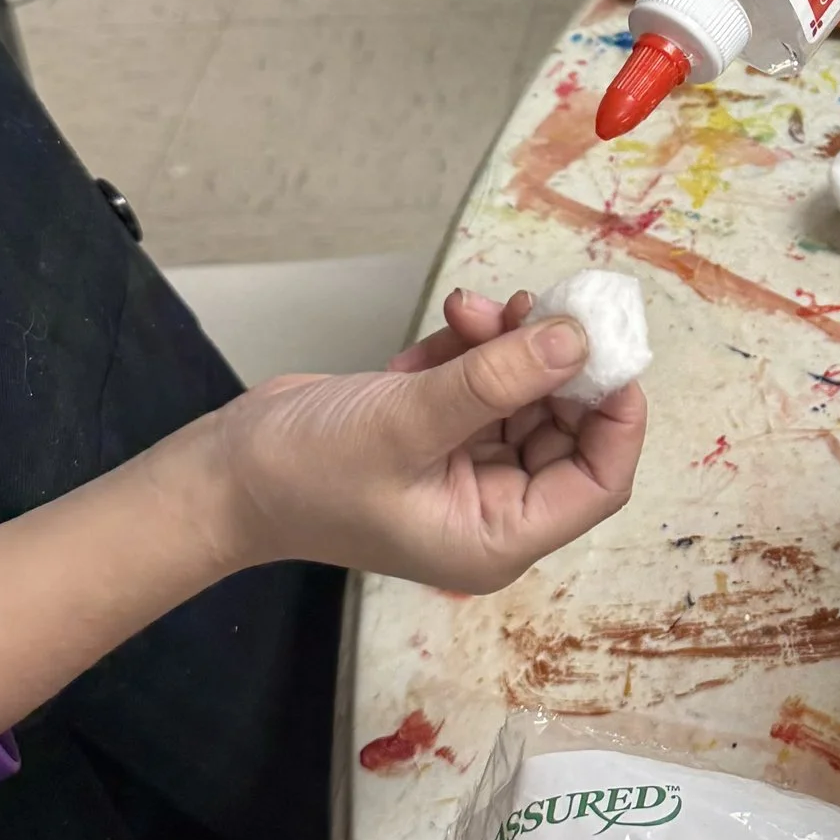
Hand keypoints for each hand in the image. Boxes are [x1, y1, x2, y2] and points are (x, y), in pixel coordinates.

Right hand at [205, 289, 643, 590]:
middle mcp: (491, 509)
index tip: (610, 347)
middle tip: (536, 302)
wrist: (222, 472)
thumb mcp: (408, 421)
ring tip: (475, 304)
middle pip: (567, 431)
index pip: (599, 482)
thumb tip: (578, 340)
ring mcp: (463, 469)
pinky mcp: (436, 433)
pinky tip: (449, 321)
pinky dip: (475, 348)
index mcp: (496, 537)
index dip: (616, 415)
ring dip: (509, 344)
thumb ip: (496, 380)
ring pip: (525, 397)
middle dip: (554, 363)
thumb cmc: (309, 470)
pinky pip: (485, 384)